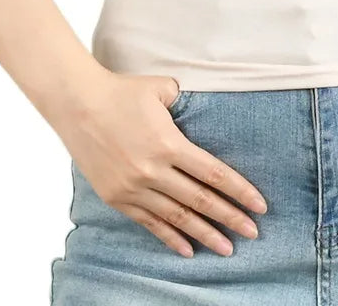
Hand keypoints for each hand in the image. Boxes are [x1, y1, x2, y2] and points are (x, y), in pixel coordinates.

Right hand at [54, 71, 267, 257]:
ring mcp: (132, 187)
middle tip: (253, 232)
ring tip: (227, 248)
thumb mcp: (162, 88)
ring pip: (177, 217)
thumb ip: (186, 101)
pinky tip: (187, 249)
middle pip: (200, 200)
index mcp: (169, 144)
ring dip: (204, 234)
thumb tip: (201, 108)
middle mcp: (152, 171)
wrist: (77, 104)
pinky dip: (170, 237)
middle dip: (230, 218)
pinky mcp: (116, 197)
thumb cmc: (123, 91)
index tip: (259, 205)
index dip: (239, 191)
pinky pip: (149, 223)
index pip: (213, 174)